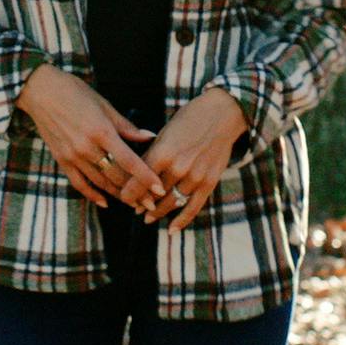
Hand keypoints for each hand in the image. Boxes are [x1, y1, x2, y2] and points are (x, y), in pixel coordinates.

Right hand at [14, 65, 168, 210]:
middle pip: (116, 177)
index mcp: (101, 131)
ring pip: (100, 182)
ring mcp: (73, 156)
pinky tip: (105, 202)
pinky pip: (79, 183)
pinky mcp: (62, 160)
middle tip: (152, 203)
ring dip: (119, 195)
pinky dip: (92, 195)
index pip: (129, 161)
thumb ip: (126, 126)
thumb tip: (149, 137)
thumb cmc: (74, 92)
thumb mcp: (103, 105)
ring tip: (134, 204)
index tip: (160, 189)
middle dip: (136, 192)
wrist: (39, 91)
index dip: (146, 177)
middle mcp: (87, 147)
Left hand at [133, 89, 248, 232]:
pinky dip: (182, 221)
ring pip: (171, 203)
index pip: (139, 180)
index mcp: (162, 152)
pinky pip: (193, 207)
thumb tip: (135, 173)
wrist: (222, 114)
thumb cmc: (189, 119)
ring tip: (148, 217)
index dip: (128, 193)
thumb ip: (151, 154)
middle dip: (142, 203)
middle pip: (154, 194)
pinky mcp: (209, 182)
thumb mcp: (165, 132)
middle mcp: (178, 167)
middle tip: (134, 208)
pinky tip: (171, 230)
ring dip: (158, 213)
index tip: (123, 198)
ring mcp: (195, 177)